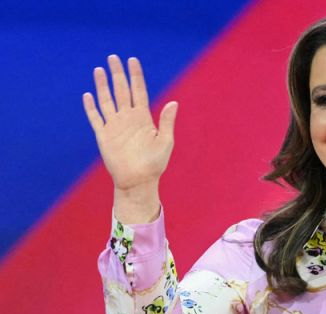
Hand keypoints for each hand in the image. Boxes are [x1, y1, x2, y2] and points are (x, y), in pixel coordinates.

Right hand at [82, 55, 177, 192]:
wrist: (138, 180)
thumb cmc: (155, 163)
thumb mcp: (165, 141)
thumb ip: (166, 121)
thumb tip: (174, 103)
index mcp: (143, 118)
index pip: (138, 91)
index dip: (135, 75)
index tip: (133, 60)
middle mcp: (128, 118)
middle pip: (121, 90)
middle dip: (118, 74)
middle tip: (113, 57)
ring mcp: (114, 125)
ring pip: (107, 100)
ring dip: (102, 85)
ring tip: (99, 69)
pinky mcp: (103, 135)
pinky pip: (95, 118)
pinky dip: (91, 107)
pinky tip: (88, 95)